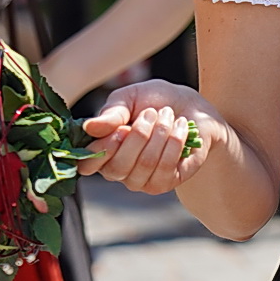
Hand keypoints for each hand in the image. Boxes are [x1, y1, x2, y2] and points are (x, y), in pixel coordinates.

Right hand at [77, 79, 217, 195]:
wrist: (191, 106)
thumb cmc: (154, 101)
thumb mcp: (129, 98)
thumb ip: (111, 113)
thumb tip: (89, 127)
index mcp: (103, 150)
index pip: (88, 165)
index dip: (103, 149)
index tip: (121, 128)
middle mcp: (118, 171)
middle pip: (118, 166)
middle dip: (139, 134)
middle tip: (151, 112)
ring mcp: (141, 180)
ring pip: (145, 164)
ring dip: (160, 133)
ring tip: (168, 114)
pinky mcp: (165, 182)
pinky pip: (166, 167)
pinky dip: (175, 141)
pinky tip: (180, 126)